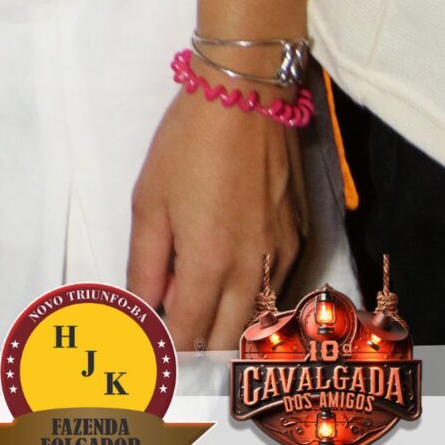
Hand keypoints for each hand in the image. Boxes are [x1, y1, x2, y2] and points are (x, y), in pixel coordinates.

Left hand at [127, 91, 306, 351]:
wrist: (246, 96)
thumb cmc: (186, 144)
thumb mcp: (149, 202)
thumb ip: (146, 265)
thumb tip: (143, 310)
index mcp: (210, 265)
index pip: (189, 336)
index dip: (167, 349)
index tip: (152, 348)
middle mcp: (254, 273)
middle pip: (229, 342)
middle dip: (200, 347)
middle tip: (174, 330)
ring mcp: (283, 258)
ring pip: (258, 320)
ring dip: (230, 325)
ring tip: (200, 302)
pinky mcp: (300, 239)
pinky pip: (277, 288)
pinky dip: (254, 295)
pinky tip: (230, 271)